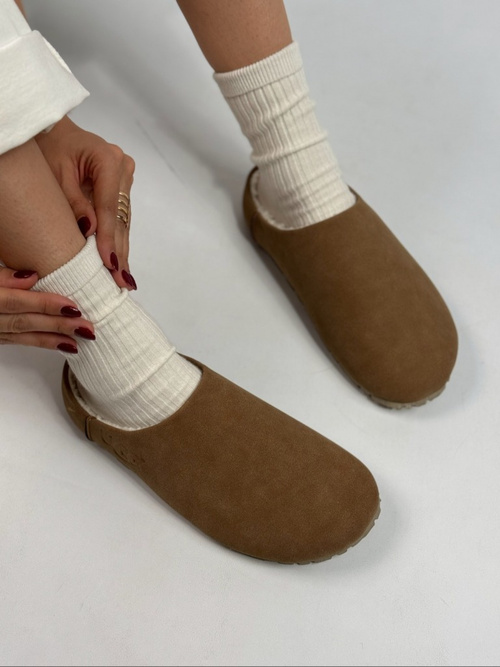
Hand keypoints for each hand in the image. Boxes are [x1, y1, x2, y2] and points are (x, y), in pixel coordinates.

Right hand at [0, 265, 95, 351]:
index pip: (15, 302)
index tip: (71, 306)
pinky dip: (40, 342)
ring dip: (52, 340)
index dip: (44, 305)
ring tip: (79, 342)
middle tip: (86, 327)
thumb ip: (1, 275)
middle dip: (56, 326)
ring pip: (22, 335)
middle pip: (23, 322)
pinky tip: (62, 344)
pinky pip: (16, 340)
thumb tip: (32, 276)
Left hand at [35, 116, 135, 289]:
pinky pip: (119, 218)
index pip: (109, 207)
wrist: (53, 133)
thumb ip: (74, 203)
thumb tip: (89, 232)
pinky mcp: (122, 188)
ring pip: (123, 221)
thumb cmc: (49, 147)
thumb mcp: (55, 175)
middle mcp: (123, 168)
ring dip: (121, 249)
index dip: (108, 238)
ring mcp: (125, 178)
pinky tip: (119, 262)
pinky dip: (116, 239)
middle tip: (121, 281)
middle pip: (120, 218)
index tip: (108, 264)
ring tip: (123, 279)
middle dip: (119, 251)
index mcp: (108, 159)